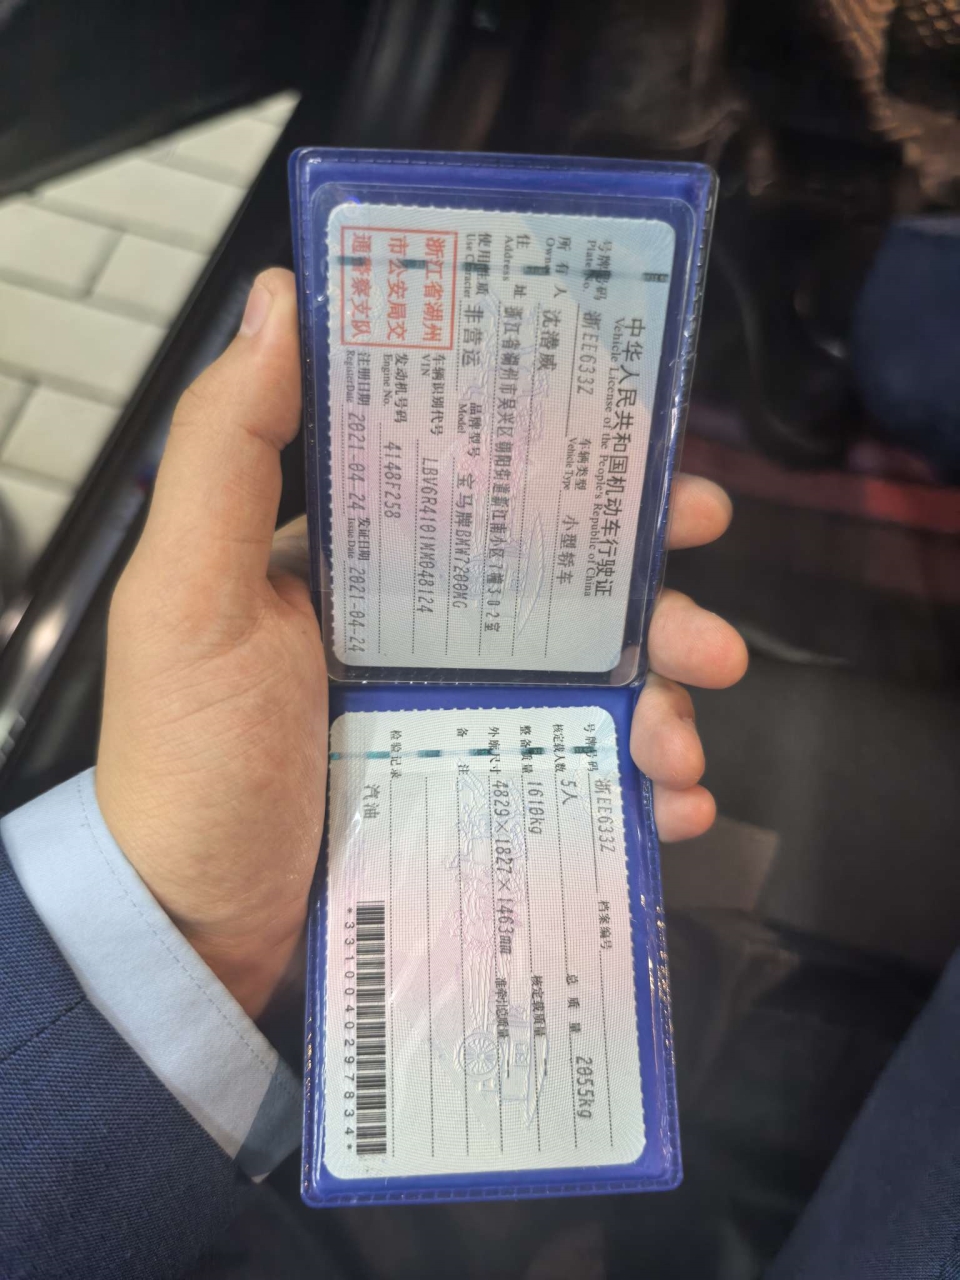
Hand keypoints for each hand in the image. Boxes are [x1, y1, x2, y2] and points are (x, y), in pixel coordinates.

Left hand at [97, 267, 742, 1020]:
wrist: (190, 931)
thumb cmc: (191, 757)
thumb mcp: (187, 594)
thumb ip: (228, 449)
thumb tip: (282, 297)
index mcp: (366, 567)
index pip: (488, 492)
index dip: (580, 476)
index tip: (662, 473)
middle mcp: (421, 632)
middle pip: (566, 593)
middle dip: (657, 602)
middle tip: (715, 631)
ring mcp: (458, 719)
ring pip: (592, 687)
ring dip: (666, 702)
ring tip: (685, 744)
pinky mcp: (478, 798)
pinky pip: (581, 776)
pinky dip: (640, 786)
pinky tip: (672, 804)